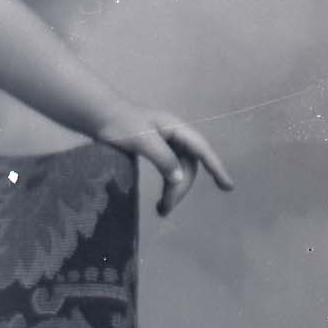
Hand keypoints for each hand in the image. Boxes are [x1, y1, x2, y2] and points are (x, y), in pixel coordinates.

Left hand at [93, 107, 233, 216]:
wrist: (99, 116)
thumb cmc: (120, 124)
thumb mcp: (142, 141)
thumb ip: (162, 158)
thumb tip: (179, 179)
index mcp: (176, 128)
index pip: (201, 150)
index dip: (216, 168)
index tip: (228, 187)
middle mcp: (176, 136)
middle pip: (188, 167)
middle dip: (180, 189)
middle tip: (163, 210)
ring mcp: (167, 144)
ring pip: (179, 171)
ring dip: (174, 191)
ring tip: (161, 211)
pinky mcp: (156, 151)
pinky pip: (169, 171)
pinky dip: (167, 185)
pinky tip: (161, 199)